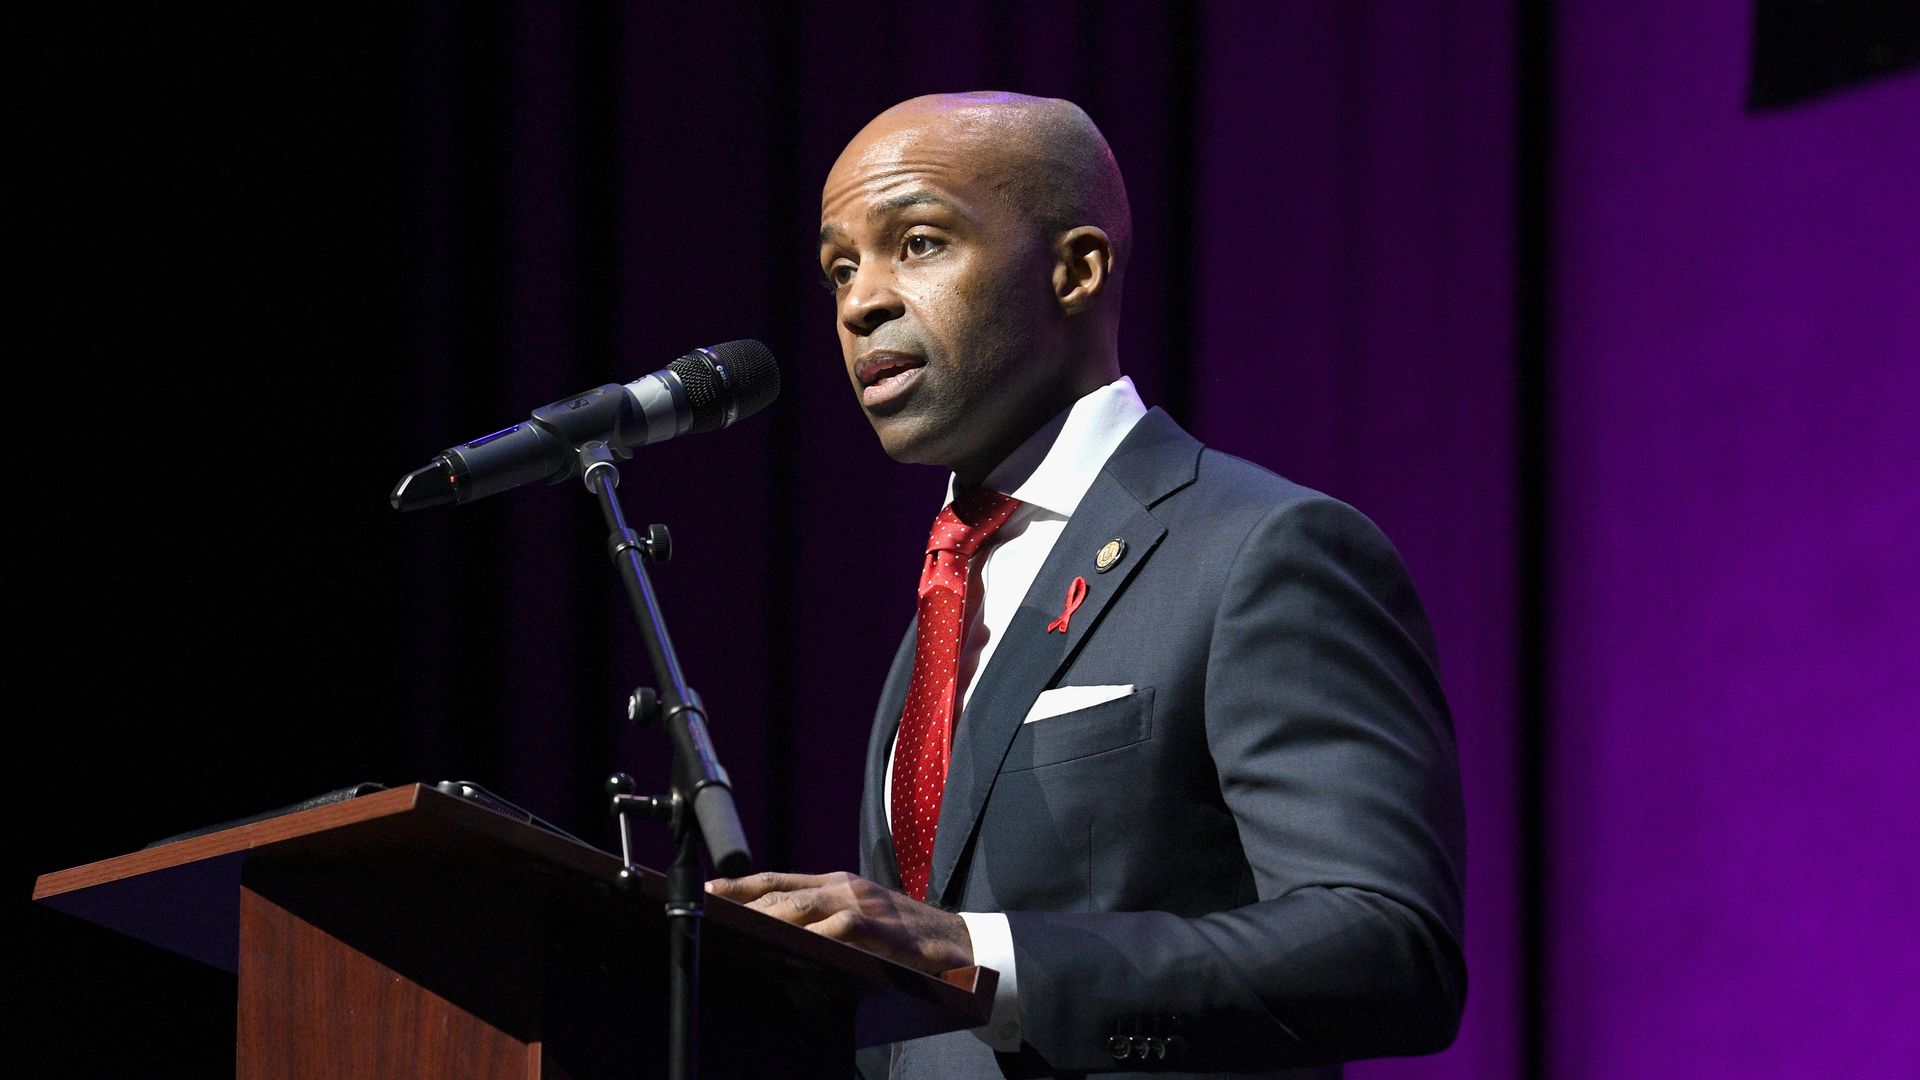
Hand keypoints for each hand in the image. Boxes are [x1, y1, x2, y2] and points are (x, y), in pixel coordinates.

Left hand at [706, 871, 972, 974]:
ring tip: (739, 930)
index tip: (708, 891)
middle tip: (711, 916)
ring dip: (770, 920)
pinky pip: (845, 929)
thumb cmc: (904, 936)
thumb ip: (823, 919)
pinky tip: (795, 946)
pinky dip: (818, 936)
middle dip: (745, 905)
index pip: (779, 879)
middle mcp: (847, 887)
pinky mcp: (885, 930)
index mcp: (838, 883)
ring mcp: (866, 905)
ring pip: (807, 908)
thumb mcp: (860, 918)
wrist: (960, 942)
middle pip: (784, 895)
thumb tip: (778, 935)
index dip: (742, 885)